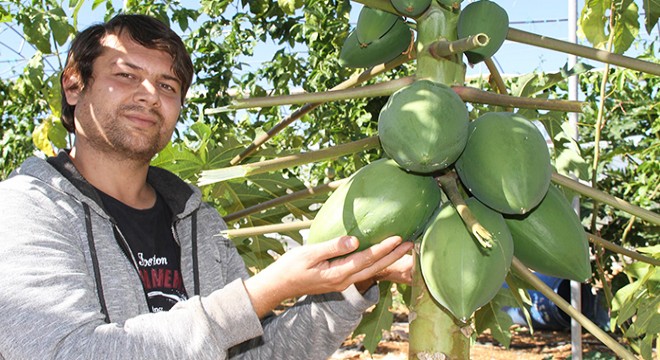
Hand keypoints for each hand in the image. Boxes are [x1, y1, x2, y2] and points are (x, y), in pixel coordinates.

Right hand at [243, 235, 412, 317]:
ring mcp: (343, 282)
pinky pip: (364, 271)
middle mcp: (344, 280)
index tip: (398, 237)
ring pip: (372, 271)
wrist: (280, 286)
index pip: (367, 259)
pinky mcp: (340, 280)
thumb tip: (354, 240)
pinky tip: (382, 255)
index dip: (384, 248)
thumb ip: (332, 247)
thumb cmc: (291, 267)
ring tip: (404, 249)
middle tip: (412, 244)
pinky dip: (377, 263)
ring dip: (388, 260)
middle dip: (394, 256)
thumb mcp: (309, 253)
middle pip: (375, 267)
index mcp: (338, 273)